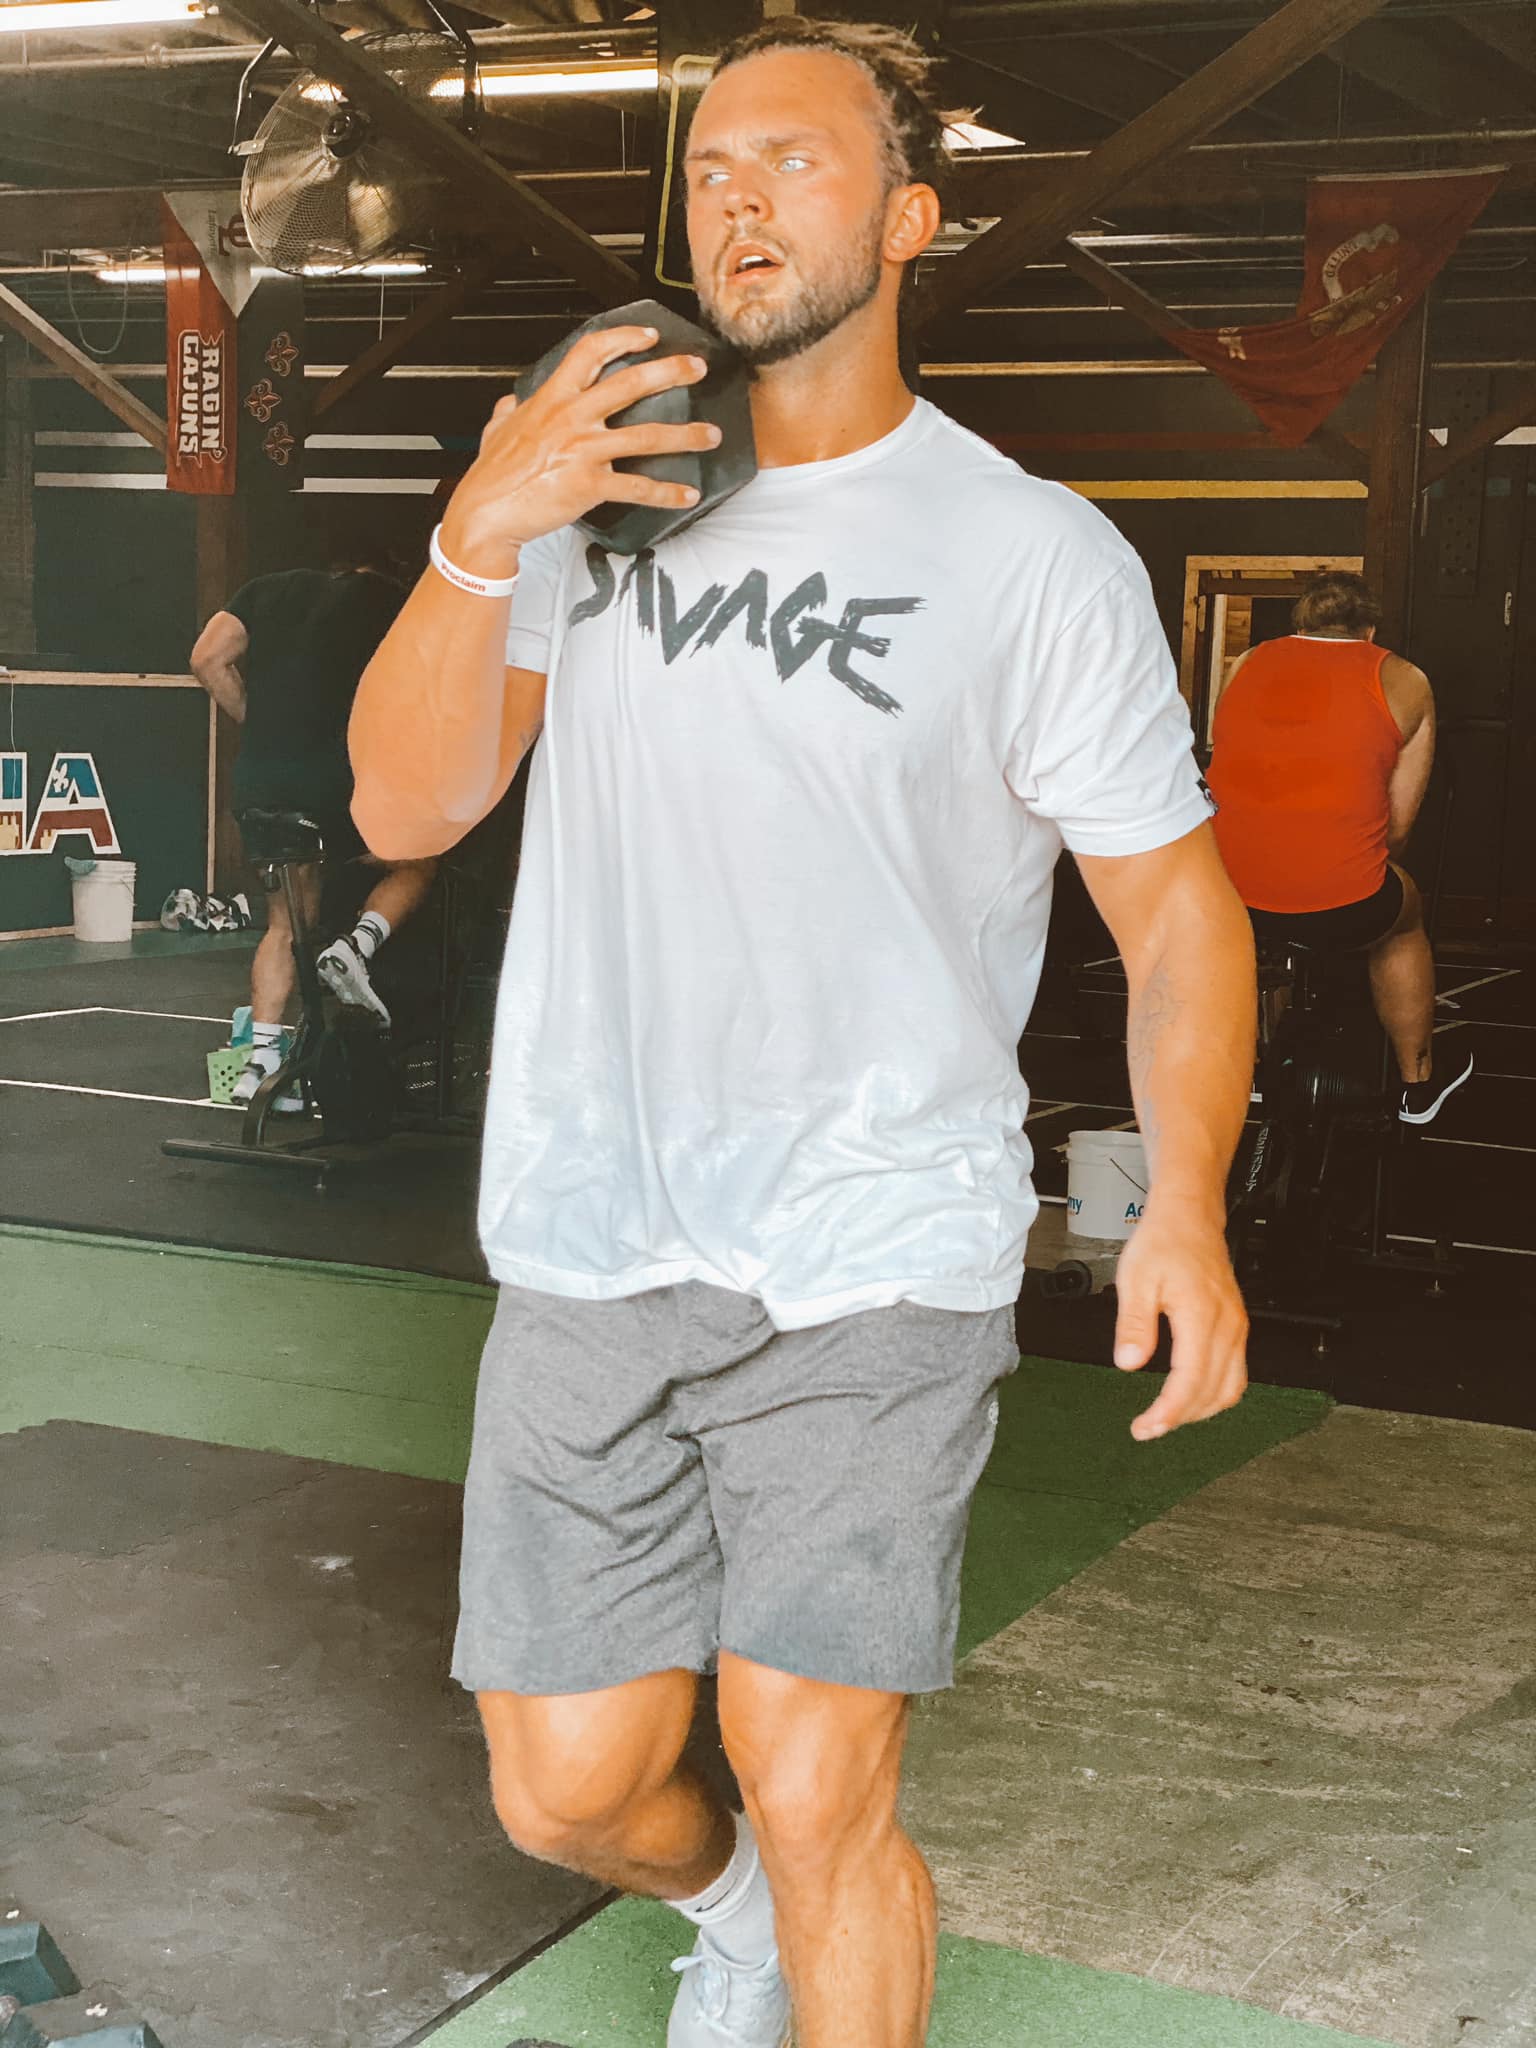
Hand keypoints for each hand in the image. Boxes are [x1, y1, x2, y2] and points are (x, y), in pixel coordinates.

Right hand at [439, 325, 721, 575]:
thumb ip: (508, 413)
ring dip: (685, 435)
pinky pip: (638, 487)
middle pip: (631, 384)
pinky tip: (686, 494)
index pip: (591, 352)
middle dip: (671, 372)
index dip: (624, 339)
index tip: (648, 336)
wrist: (486, 513)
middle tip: (697, 368)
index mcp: (552, 399)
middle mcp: (572, 418)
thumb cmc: (491, 475)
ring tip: (710, 435)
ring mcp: (584, 450)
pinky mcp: (591, 485)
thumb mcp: (495, 430)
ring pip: (646, 435)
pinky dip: (667, 492)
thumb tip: (509, 405)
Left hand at [1112, 1201, 1247, 1440]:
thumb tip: (1129, 1363)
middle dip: (1181, 1417)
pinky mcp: (1236, 1325)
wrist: (1190, 1217)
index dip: (1168, 1411)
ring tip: (1167, 1416)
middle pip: (1212, 1391)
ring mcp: (1236, 1327)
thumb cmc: (1164, 1241)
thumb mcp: (1136, 1279)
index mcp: (1202, 1316)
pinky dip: (1215, 1393)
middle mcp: (1227, 1326)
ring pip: (1230, 1387)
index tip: (1146, 1427)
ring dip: (1201, 1409)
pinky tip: (1191, 1395)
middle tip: (1148, 1427)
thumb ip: (1134, 1324)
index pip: (1190, 1380)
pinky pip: (1236, 1372)